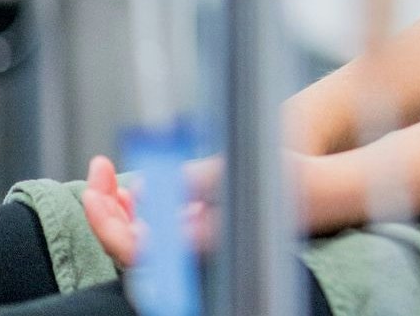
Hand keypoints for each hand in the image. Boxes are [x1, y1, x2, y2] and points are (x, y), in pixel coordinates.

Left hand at [81, 149, 351, 269]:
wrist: (326, 189)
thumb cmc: (292, 183)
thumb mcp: (238, 170)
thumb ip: (190, 179)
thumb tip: (143, 188)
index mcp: (203, 244)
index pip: (136, 248)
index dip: (106, 223)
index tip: (93, 192)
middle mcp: (196, 250)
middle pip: (131, 242)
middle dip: (106, 205)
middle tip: (96, 169)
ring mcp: (197, 241)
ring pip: (141, 234)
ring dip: (119, 204)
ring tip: (107, 174)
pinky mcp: (202, 230)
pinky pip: (158, 226)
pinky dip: (140, 205)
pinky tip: (134, 185)